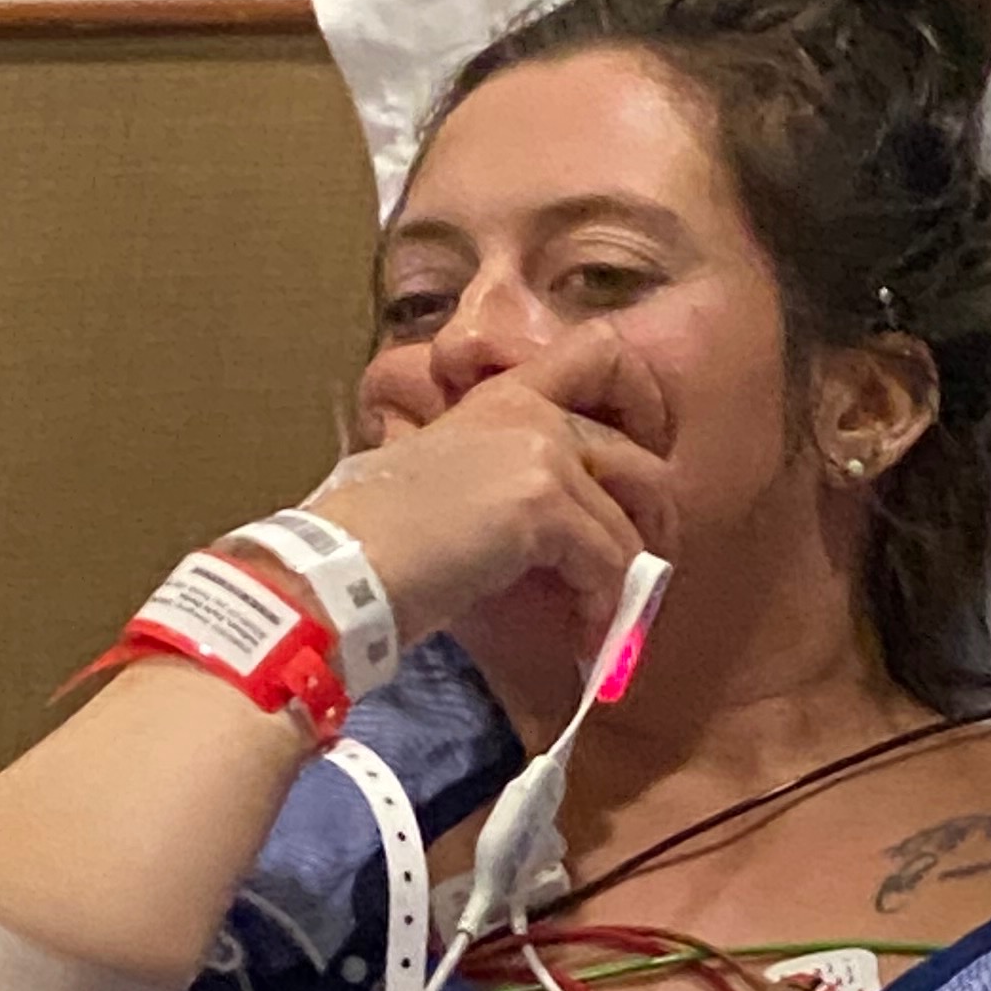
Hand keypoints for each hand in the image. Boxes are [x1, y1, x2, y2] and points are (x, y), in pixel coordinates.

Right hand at [309, 326, 678, 664]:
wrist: (339, 567)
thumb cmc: (378, 542)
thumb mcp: (451, 486)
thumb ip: (508, 482)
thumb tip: (567, 540)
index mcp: (503, 396)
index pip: (604, 351)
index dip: (644, 400)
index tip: (638, 466)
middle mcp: (529, 411)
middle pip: (640, 458)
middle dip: (650, 526)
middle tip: (637, 576)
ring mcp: (538, 452)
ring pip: (627, 524)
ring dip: (621, 584)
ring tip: (600, 624)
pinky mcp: (541, 503)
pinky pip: (607, 562)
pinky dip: (601, 608)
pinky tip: (580, 638)